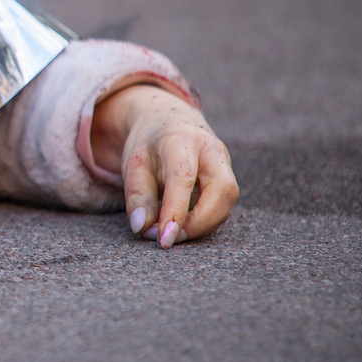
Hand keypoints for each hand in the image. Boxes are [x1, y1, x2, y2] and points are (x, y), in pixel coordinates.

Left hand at [90, 85, 237, 246]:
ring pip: (226, 203)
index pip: (183, 177)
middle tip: (168, 240)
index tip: (164, 239)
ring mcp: (225, 165)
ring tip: (169, 233)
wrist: (168, 121)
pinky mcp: (227, 180)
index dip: (176, 211)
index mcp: (183, 139)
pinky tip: (181, 226)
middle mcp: (212, 150)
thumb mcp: (133, 163)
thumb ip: (137, 195)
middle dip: (199, 223)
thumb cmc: (149, 144)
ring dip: (200, 226)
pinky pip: (222, 208)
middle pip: (222, 191)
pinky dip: (204, 223)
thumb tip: (141, 227)